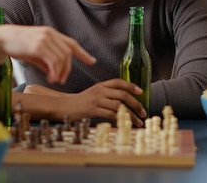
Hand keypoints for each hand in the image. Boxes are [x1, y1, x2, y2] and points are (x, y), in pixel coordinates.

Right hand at [0, 25, 95, 83]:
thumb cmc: (15, 45)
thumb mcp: (34, 53)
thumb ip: (46, 61)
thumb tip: (55, 72)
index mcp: (51, 33)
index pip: (71, 43)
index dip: (83, 53)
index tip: (92, 62)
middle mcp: (50, 34)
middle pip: (68, 53)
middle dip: (68, 69)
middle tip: (63, 80)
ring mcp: (45, 39)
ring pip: (62, 58)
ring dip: (61, 72)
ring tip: (56, 80)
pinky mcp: (38, 45)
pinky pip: (53, 61)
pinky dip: (55, 72)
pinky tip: (51, 78)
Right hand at [26, 79, 145, 126]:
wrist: (63, 107)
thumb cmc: (80, 102)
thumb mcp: (94, 93)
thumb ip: (107, 94)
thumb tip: (125, 101)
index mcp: (101, 85)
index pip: (119, 82)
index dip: (131, 85)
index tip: (141, 92)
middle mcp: (100, 90)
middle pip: (123, 94)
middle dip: (136, 103)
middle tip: (143, 112)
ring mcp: (96, 100)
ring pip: (119, 105)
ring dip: (131, 114)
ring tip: (138, 121)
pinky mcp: (93, 110)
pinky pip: (111, 114)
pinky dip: (120, 119)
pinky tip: (124, 124)